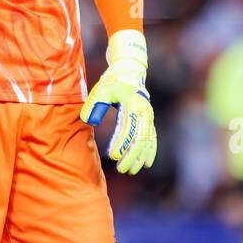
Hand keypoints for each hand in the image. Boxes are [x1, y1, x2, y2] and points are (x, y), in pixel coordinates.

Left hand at [79, 29, 156, 174]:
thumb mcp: (101, 89)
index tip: (113, 156)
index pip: (129, 128)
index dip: (122, 143)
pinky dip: (149, 152)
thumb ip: (94, 104)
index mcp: (133, 104)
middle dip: (131, 155)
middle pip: (140, 138)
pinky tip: (145, 164)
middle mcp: (144, 111)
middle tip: (121, 169)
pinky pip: (152, 139)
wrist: (129, 73)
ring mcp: (149, 116)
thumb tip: (90, 121)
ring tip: (130, 170)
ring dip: (140, 157)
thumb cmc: (112, 82)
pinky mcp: (149, 120)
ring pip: (147, 141)